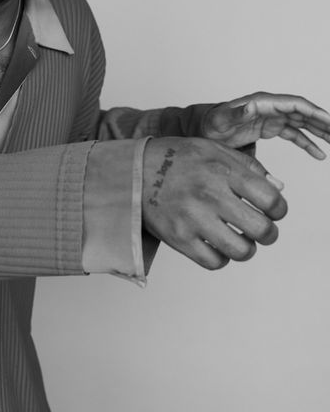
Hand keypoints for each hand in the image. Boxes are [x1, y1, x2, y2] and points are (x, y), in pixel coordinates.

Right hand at [142, 137, 287, 269]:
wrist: (132, 171)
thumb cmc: (176, 158)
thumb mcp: (213, 149)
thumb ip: (249, 166)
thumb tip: (278, 188)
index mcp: (222, 170)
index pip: (271, 199)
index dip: (279, 209)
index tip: (273, 211)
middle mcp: (210, 194)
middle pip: (262, 229)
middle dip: (268, 233)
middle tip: (262, 230)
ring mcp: (193, 219)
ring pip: (241, 251)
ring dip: (247, 248)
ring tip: (240, 240)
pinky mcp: (178, 238)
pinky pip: (214, 262)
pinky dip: (222, 258)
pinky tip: (217, 246)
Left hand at [202, 92, 329, 158]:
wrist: (201, 129)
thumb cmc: (209, 124)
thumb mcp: (220, 121)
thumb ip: (235, 114)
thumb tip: (251, 106)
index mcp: (262, 103)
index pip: (295, 104)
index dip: (314, 112)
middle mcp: (270, 108)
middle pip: (304, 112)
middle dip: (323, 122)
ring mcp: (271, 118)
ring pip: (302, 123)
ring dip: (319, 132)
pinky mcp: (269, 128)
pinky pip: (294, 134)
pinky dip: (307, 143)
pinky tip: (319, 154)